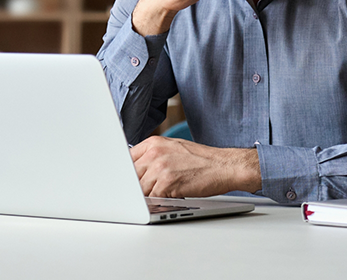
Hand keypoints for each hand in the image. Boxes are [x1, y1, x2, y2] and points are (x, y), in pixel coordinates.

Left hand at [130, 135, 260, 198]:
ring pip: (139, 189)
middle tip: (137, 195)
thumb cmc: (201, 159)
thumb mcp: (173, 148)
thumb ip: (153, 156)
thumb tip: (136, 169)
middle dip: (133, 187)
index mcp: (153, 143)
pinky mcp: (167, 183)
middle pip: (130, 175)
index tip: (123, 182)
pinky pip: (152, 198)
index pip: (126, 159)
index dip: (125, 174)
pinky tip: (165, 200)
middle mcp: (154, 153)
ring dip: (146, 197)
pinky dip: (156, 203)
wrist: (223, 165)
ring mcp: (160, 167)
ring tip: (158, 196)